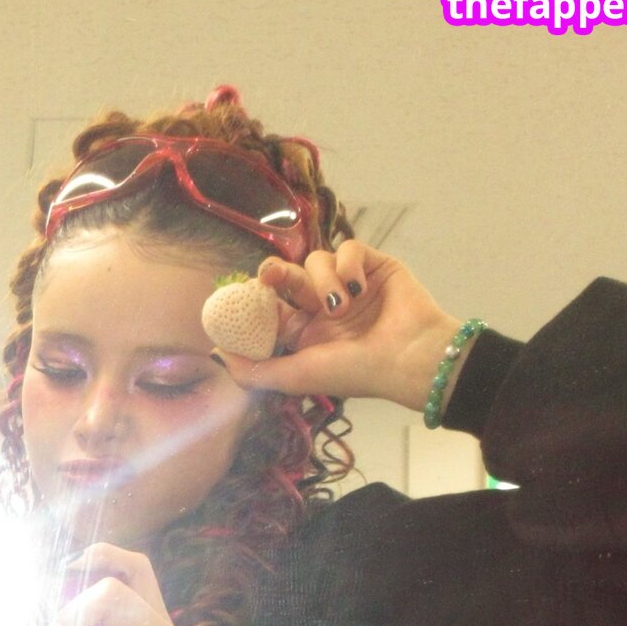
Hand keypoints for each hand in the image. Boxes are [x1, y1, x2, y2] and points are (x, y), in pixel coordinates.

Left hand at [212, 240, 462, 411]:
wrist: (409, 357)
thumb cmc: (355, 372)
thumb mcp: (296, 377)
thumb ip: (254, 370)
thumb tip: (217, 353)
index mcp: (304, 333)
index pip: (271, 306)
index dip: (255, 298)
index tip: (242, 295)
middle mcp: (324, 307)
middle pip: (288, 277)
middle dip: (275, 274)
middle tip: (268, 274)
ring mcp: (349, 284)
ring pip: (317, 261)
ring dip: (322, 280)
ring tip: (340, 306)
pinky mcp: (373, 265)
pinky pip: (349, 248)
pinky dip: (348, 264)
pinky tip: (357, 287)